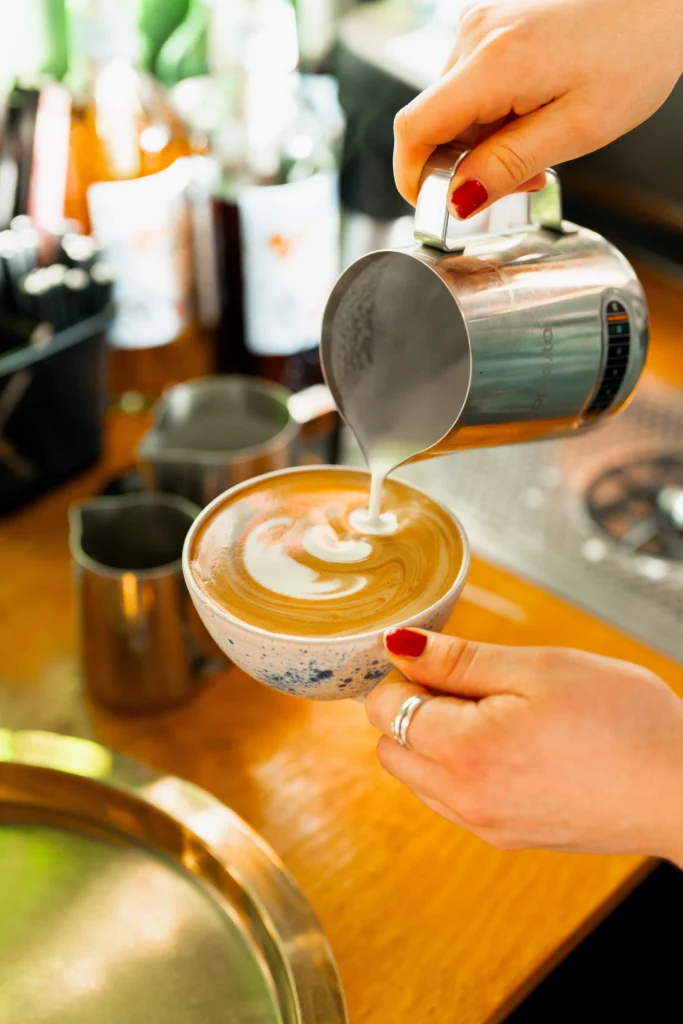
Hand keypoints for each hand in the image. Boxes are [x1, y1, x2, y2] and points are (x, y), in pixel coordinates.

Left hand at [365, 628, 682, 859]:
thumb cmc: (623, 721)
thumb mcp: (538, 668)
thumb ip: (458, 659)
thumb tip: (397, 645)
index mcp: (465, 751)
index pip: (383, 709)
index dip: (404, 674)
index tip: (441, 660)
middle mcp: (465, 800)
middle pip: (390, 747)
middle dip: (412, 708)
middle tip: (471, 684)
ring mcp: (485, 825)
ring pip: (417, 777)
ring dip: (433, 741)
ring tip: (496, 714)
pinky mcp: (507, 837)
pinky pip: (451, 800)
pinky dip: (458, 769)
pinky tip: (509, 745)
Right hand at [394, 0, 682, 216]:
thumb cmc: (636, 52)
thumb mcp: (576, 129)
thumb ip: (508, 166)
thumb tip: (459, 200)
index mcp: (492, 63)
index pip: (414, 129)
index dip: (413, 177)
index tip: (433, 206)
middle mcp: (476, 35)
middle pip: (433, 121)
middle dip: (462, 163)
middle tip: (519, 178)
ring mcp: (481, 23)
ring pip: (452, 105)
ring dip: (480, 139)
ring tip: (536, 141)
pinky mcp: (493, 22)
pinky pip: (470, 82)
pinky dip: (491, 111)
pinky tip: (531, 112)